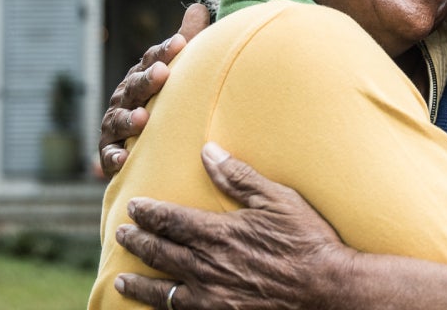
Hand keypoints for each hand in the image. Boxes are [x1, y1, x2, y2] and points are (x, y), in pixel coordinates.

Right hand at [98, 4, 210, 176]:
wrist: (144, 142)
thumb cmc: (165, 99)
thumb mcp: (176, 71)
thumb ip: (188, 40)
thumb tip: (199, 7)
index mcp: (141, 75)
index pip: (153, 59)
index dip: (166, 51)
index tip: (181, 43)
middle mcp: (124, 97)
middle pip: (135, 86)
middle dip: (147, 80)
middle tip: (163, 74)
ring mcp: (114, 124)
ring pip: (119, 120)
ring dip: (129, 119)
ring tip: (143, 118)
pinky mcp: (109, 152)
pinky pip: (109, 156)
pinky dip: (113, 158)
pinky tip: (124, 161)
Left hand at [113, 142, 355, 309]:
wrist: (327, 287)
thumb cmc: (306, 239)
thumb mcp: (277, 199)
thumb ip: (238, 177)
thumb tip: (208, 152)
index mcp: (219, 233)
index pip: (170, 220)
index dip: (148, 213)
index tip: (134, 207)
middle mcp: (208, 266)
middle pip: (161, 253)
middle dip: (136, 243)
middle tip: (120, 235)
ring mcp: (213, 297)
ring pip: (164, 290)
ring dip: (140, 283)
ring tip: (123, 279)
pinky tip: (160, 308)